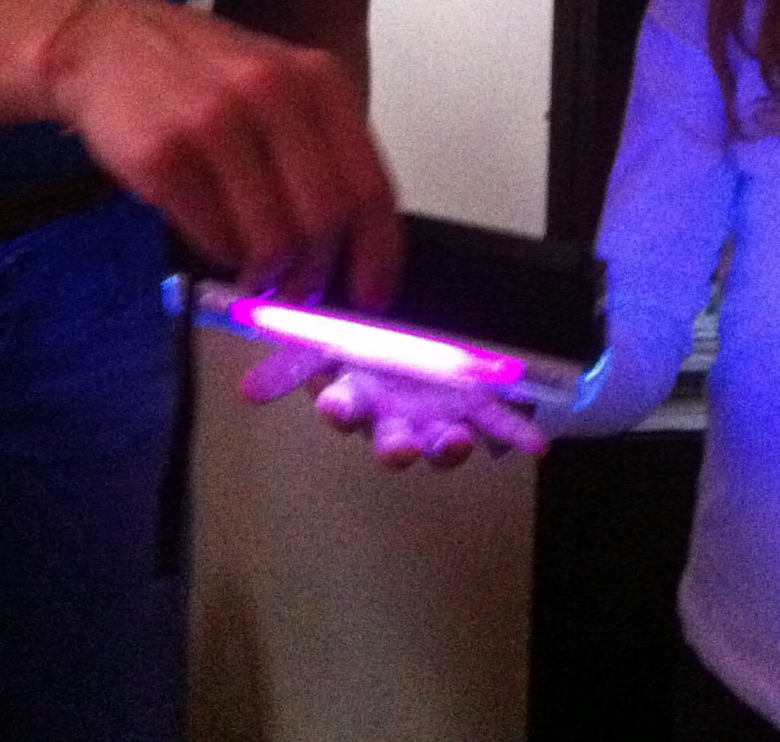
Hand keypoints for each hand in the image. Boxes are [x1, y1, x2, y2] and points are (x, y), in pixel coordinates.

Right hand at [36, 0, 399, 304]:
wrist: (106, 42)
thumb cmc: (200, 74)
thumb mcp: (278, 85)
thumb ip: (321, 149)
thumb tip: (355, 244)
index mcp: (317, 79)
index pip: (369, 183)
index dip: (377, 251)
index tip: (372, 294)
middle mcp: (273, 94)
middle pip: (324, 220)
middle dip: (314, 272)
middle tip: (299, 290)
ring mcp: (216, 122)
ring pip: (271, 239)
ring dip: (267, 274)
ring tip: (256, 274)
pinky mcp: (164, 155)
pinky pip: (214, 238)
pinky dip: (223, 255)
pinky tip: (217, 241)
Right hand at [241, 350, 546, 469]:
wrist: (401, 329)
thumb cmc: (359, 340)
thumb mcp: (320, 340)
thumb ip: (285, 363)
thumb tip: (244, 391)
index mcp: (357, 395)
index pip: (341, 406)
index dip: (338, 409)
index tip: (335, 406)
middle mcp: (394, 416)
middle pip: (392, 441)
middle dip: (396, 449)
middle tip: (399, 451)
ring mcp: (433, 414)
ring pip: (440, 442)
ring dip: (448, 448)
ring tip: (455, 444)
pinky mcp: (471, 405)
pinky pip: (495, 423)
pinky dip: (515, 434)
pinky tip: (534, 446)